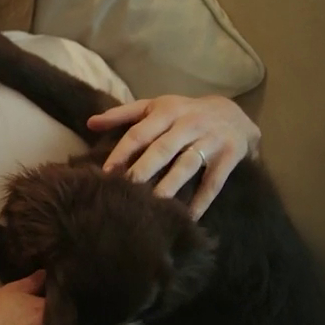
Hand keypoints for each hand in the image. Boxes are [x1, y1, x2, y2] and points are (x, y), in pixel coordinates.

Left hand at [86, 95, 260, 219]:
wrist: (235, 115)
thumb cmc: (184, 114)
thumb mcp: (155, 107)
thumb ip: (122, 114)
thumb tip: (90, 123)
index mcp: (167, 111)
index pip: (140, 133)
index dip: (122, 152)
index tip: (105, 173)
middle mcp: (189, 124)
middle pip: (162, 149)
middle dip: (143, 170)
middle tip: (126, 190)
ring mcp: (211, 140)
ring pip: (187, 166)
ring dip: (170, 186)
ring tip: (153, 206)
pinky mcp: (229, 157)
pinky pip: (213, 182)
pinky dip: (201, 201)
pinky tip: (187, 217)